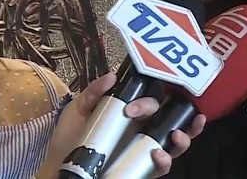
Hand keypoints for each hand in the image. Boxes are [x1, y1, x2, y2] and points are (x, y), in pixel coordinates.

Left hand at [37, 72, 206, 178]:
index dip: (148, 101)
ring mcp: (144, 150)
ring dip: (184, 138)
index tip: (130, 109)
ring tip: (177, 136)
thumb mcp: (79, 108)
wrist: (60, 165)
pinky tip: (157, 154)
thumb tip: (112, 76)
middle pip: (174, 121)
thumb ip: (94, 92)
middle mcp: (144, 130)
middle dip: (186, 116)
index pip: (153, 102)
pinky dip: (165, 161)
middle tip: (181, 116)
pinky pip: (162, 167)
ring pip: (176, 143)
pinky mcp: (142, 170)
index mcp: (133, 114)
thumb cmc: (71, 136)